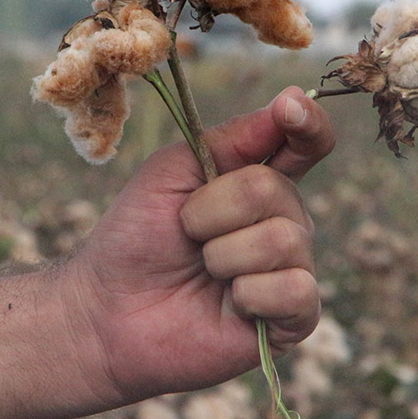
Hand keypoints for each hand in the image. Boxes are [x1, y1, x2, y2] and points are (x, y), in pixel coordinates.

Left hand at [65, 86, 335, 403]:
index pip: (306, 143)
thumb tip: (290, 101)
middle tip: (186, 232)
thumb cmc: (136, 236)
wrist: (109, 309)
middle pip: (276, 189)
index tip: (289, 107)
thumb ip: (231, 138)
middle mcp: (283, 220)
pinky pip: (295, 290)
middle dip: (213, 209)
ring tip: (201, 269)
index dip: (308, 122)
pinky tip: (228, 304)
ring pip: (283, 239)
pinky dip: (249, 294)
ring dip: (222, 254)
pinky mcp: (291, 318)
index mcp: (257, 180)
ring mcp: (290, 268)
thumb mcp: (172, 171)